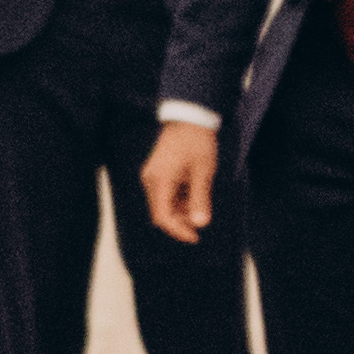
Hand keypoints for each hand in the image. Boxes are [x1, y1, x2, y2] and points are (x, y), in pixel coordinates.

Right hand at [143, 121, 219, 244]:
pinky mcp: (157, 171)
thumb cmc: (197, 142)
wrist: (190, 116)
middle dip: (180, 220)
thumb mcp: (203, 172)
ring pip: (163, 204)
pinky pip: (165, 193)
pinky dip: (179, 198)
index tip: (195, 237)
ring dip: (181, 209)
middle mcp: (151, 180)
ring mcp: (152, 175)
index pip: (163, 216)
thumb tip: (200, 224)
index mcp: (160, 181)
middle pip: (161, 212)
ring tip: (200, 201)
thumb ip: (200, 199)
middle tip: (201, 217)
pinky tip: (194, 191)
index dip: (178, 230)